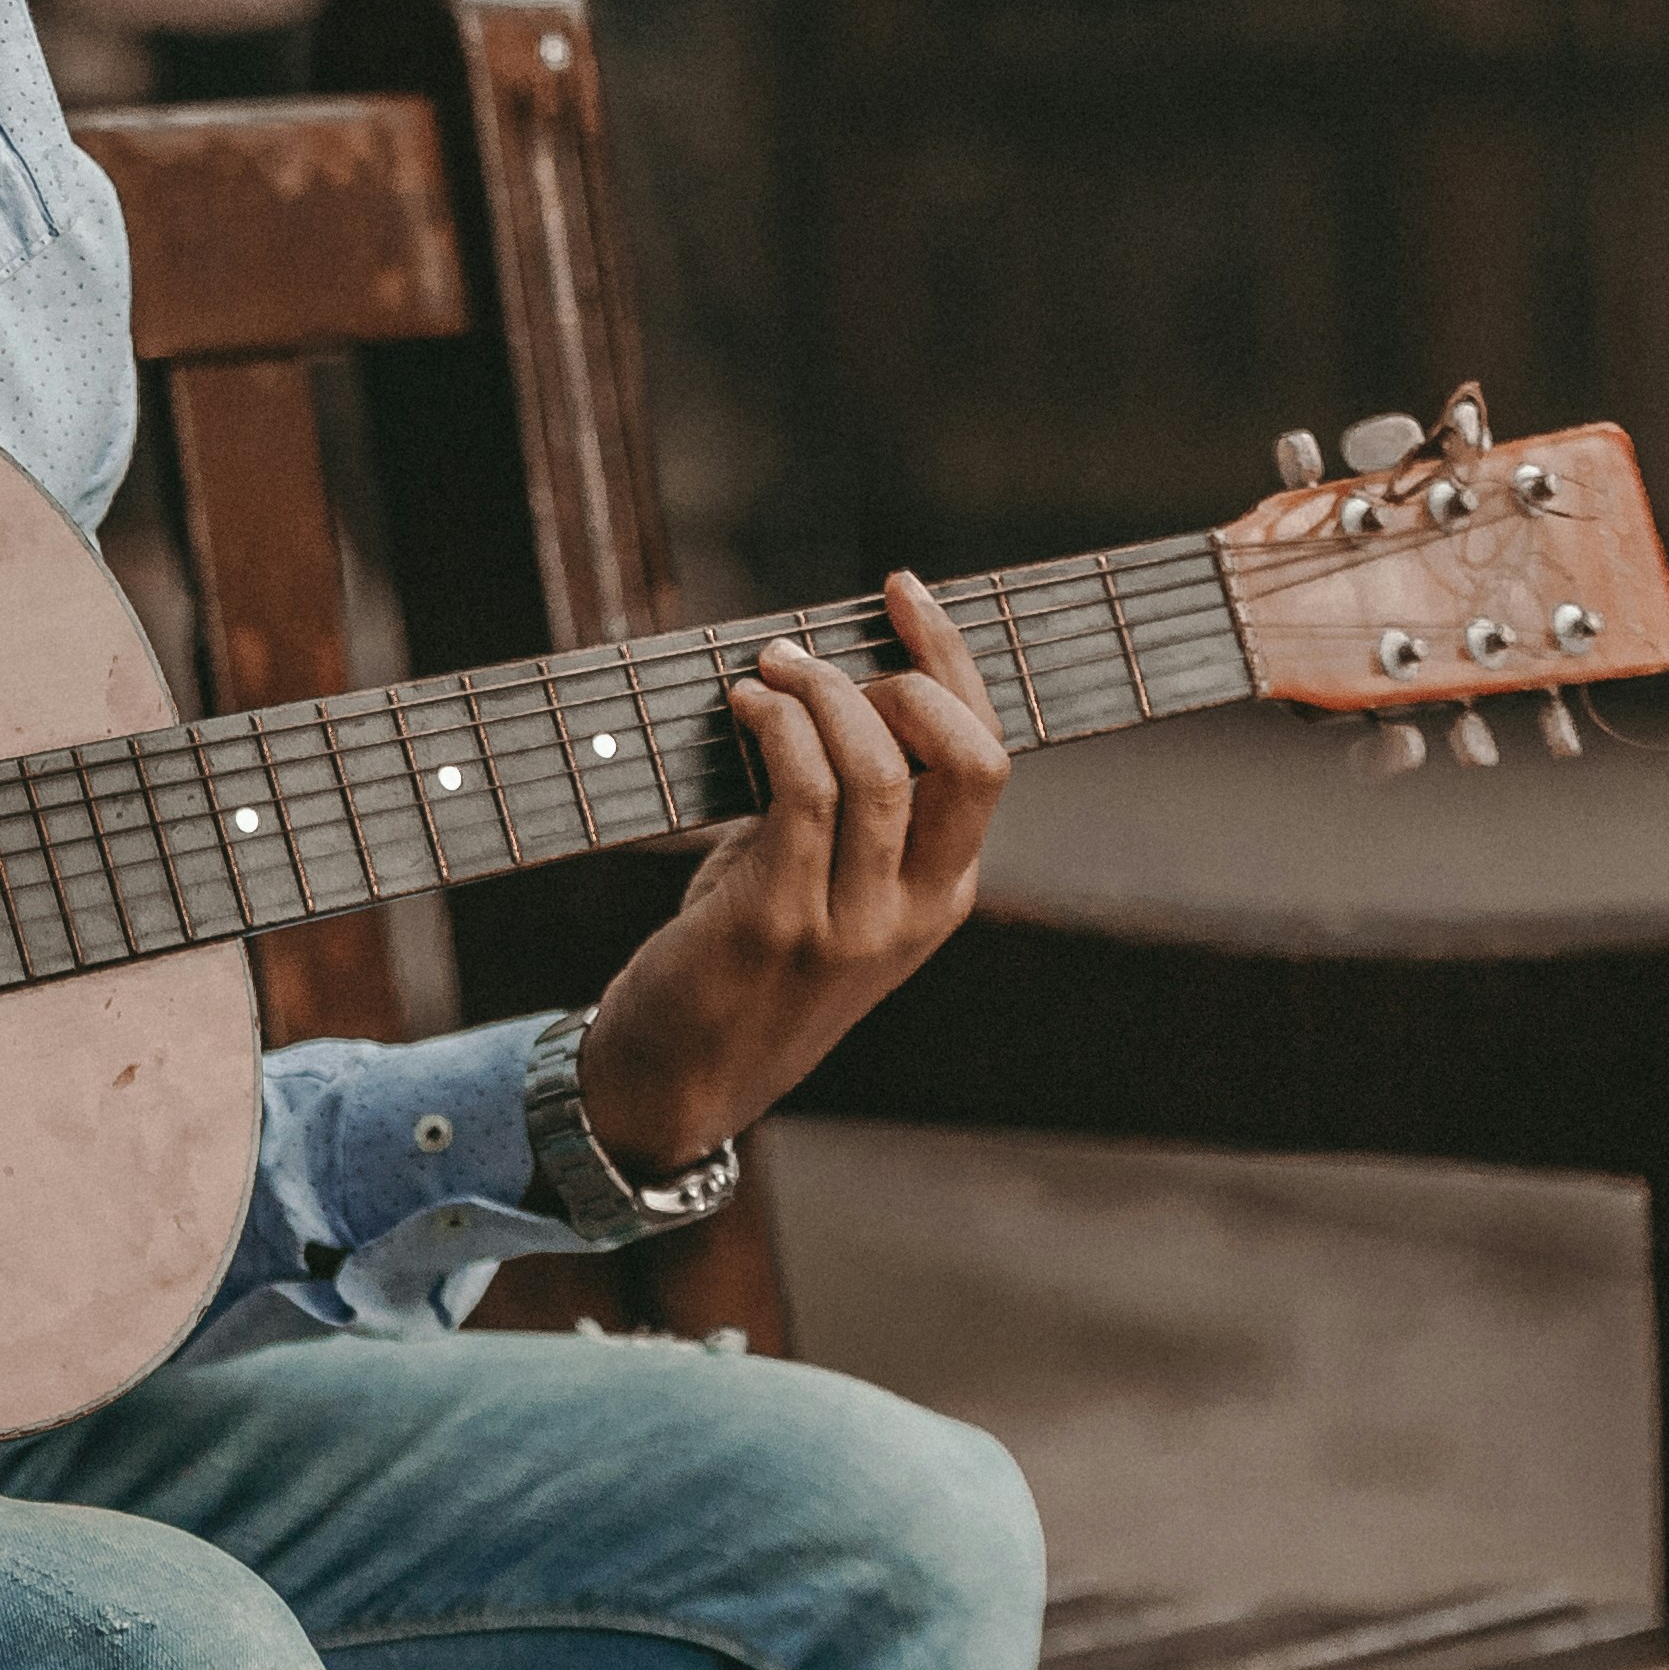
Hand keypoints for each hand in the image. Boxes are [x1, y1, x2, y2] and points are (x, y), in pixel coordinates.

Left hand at [569, 574, 1011, 1177]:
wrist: (680, 1076)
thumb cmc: (742, 957)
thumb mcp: (820, 880)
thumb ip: (843, 802)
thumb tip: (823, 677)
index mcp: (943, 891)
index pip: (987, 754)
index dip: (952, 660)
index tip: (904, 593)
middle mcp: (916, 908)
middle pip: (968, 757)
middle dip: (908, 672)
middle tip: (817, 657)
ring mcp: (852, 921)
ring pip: (875, 767)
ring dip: (818, 691)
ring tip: (766, 670)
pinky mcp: (778, 922)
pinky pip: (799, 793)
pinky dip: (776, 727)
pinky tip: (742, 708)